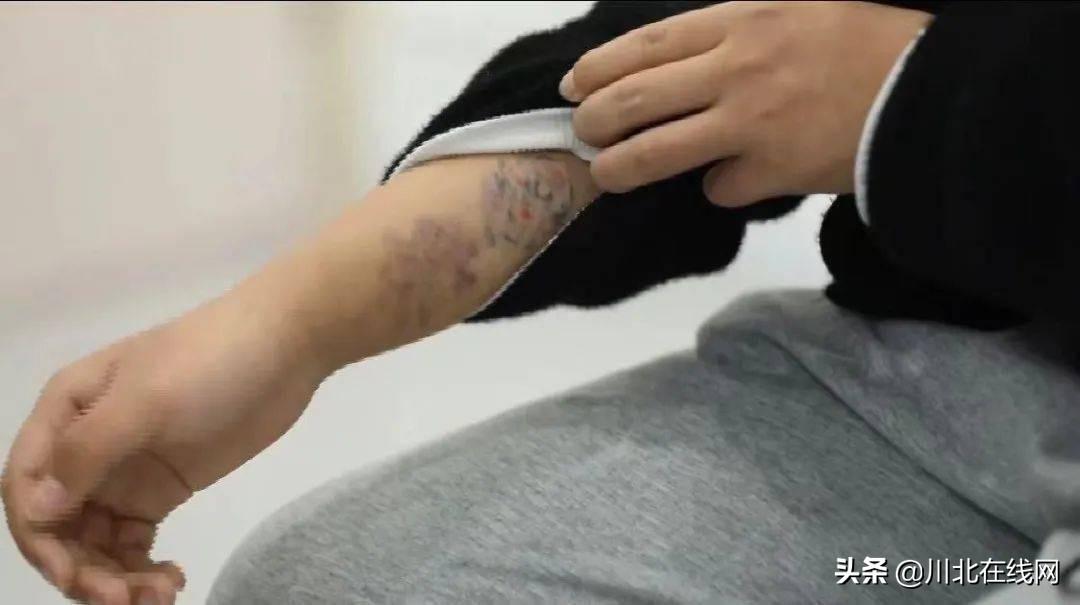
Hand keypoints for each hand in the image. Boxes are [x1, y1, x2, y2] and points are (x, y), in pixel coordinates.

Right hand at [2, 284, 326, 604]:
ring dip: (113, 576)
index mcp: (66, 411)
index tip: (76, 575)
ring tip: (159, 594)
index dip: (40, 537)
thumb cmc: (210, 362)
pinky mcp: (164, 487)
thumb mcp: (147, 400)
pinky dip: (140, 567)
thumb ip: (89, 451)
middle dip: (80, 568)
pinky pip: (132, 539)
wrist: (286, 345)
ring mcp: (126, 469)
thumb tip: (39, 509)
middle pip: (58, 523)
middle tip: (125, 599)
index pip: (26, 486)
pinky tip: (171, 580)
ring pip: (94, 540)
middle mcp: (86, 444)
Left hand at [559, 1, 930, 204]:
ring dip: (620, 168)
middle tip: (582, 135)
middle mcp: (736, 69)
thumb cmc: (865, 45)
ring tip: (607, 174)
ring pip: (655, 152)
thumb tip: (680, 69)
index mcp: (741, 22)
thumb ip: (734, 35)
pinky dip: (717, 187)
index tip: (574, 86)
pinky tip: (728, 181)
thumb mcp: (794, 12)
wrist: (929, 91)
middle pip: (633, 100)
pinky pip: (720, 188)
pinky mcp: (772, 172)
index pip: (645, 46)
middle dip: (594, 121)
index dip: (598, 69)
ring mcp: (750, 123)